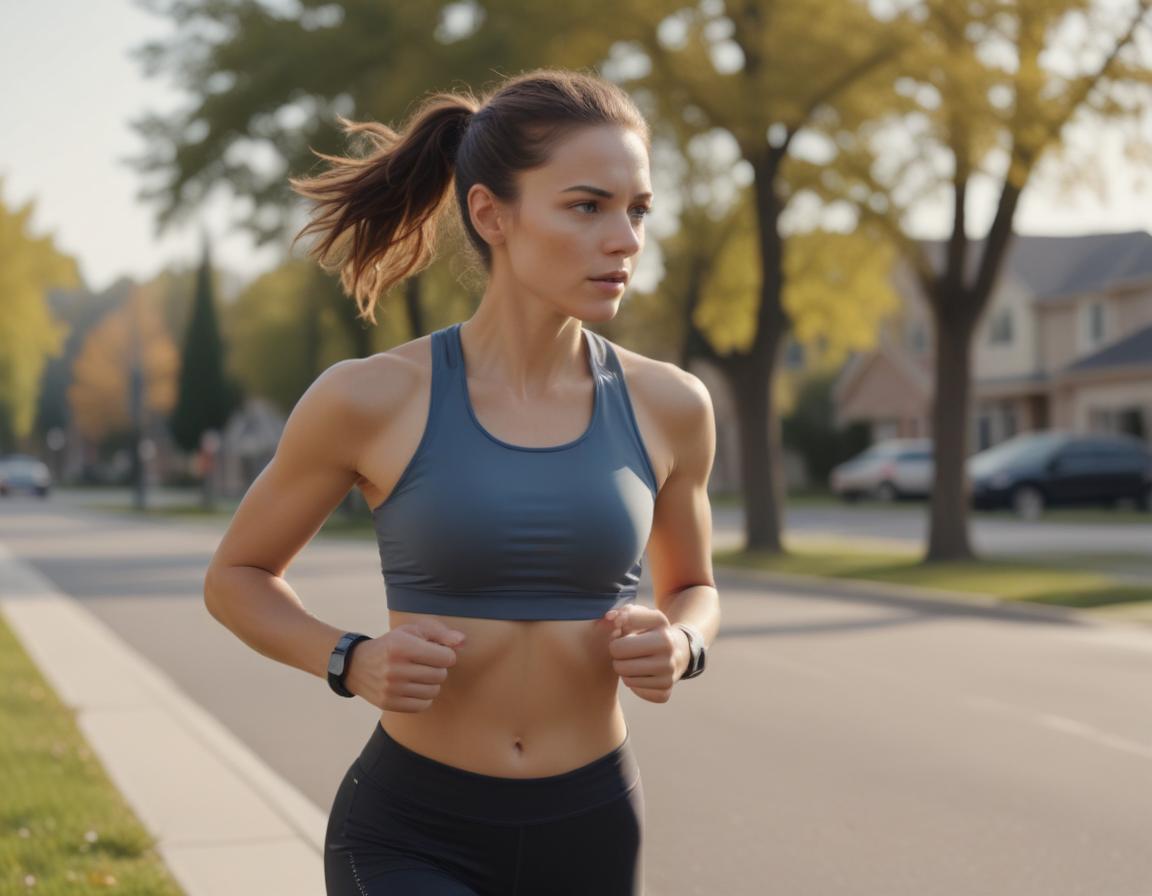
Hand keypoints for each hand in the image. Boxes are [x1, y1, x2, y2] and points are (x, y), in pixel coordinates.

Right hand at [345, 619, 465, 711]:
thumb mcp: (413, 631)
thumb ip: (440, 634)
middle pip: (440, 675)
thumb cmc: (392, 644)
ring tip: (419, 675)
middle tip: (427, 664)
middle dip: (439, 669)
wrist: (356, 665)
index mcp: (402, 646)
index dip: (446, 655)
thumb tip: (463, 642)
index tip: (437, 653)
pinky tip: (414, 687)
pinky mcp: (389, 704)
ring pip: (433, 691)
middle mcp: (395, 668)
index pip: (446, 658)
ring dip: (432, 683)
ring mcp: (391, 688)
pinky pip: (423, 706)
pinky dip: (424, 698)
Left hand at [597, 603, 687, 703]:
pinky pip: (635, 689)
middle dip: (616, 652)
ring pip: (625, 675)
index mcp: (660, 623)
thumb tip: (610, 617)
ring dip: (624, 669)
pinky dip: (634, 683)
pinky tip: (642, 674)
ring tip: (633, 662)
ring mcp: (669, 670)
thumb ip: (622, 612)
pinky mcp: (665, 691)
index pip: (620, 623)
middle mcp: (668, 645)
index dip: (615, 629)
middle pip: (618, 652)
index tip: (620, 630)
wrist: (678, 653)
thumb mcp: (641, 616)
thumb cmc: (650, 632)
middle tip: (623, 651)